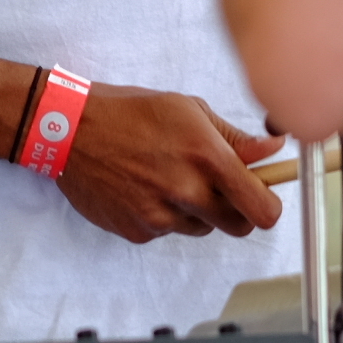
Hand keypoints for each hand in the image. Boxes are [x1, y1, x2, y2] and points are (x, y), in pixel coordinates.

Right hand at [55, 84, 284, 242]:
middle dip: (236, 209)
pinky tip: (143, 187)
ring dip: (197, 211)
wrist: (70, 128)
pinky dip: (164, 215)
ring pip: (202, 229)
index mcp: (206, 156)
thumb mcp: (187, 110)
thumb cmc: (130, 112)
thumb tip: (273, 150)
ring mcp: (159, 216)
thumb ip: (234, 138)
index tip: (264, 197)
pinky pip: (168, 232)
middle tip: (218, 187)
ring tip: (169, 178)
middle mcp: (185, 190)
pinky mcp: (137, 231)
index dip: (269, 206)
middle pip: (238, 226)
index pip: (262, 209)